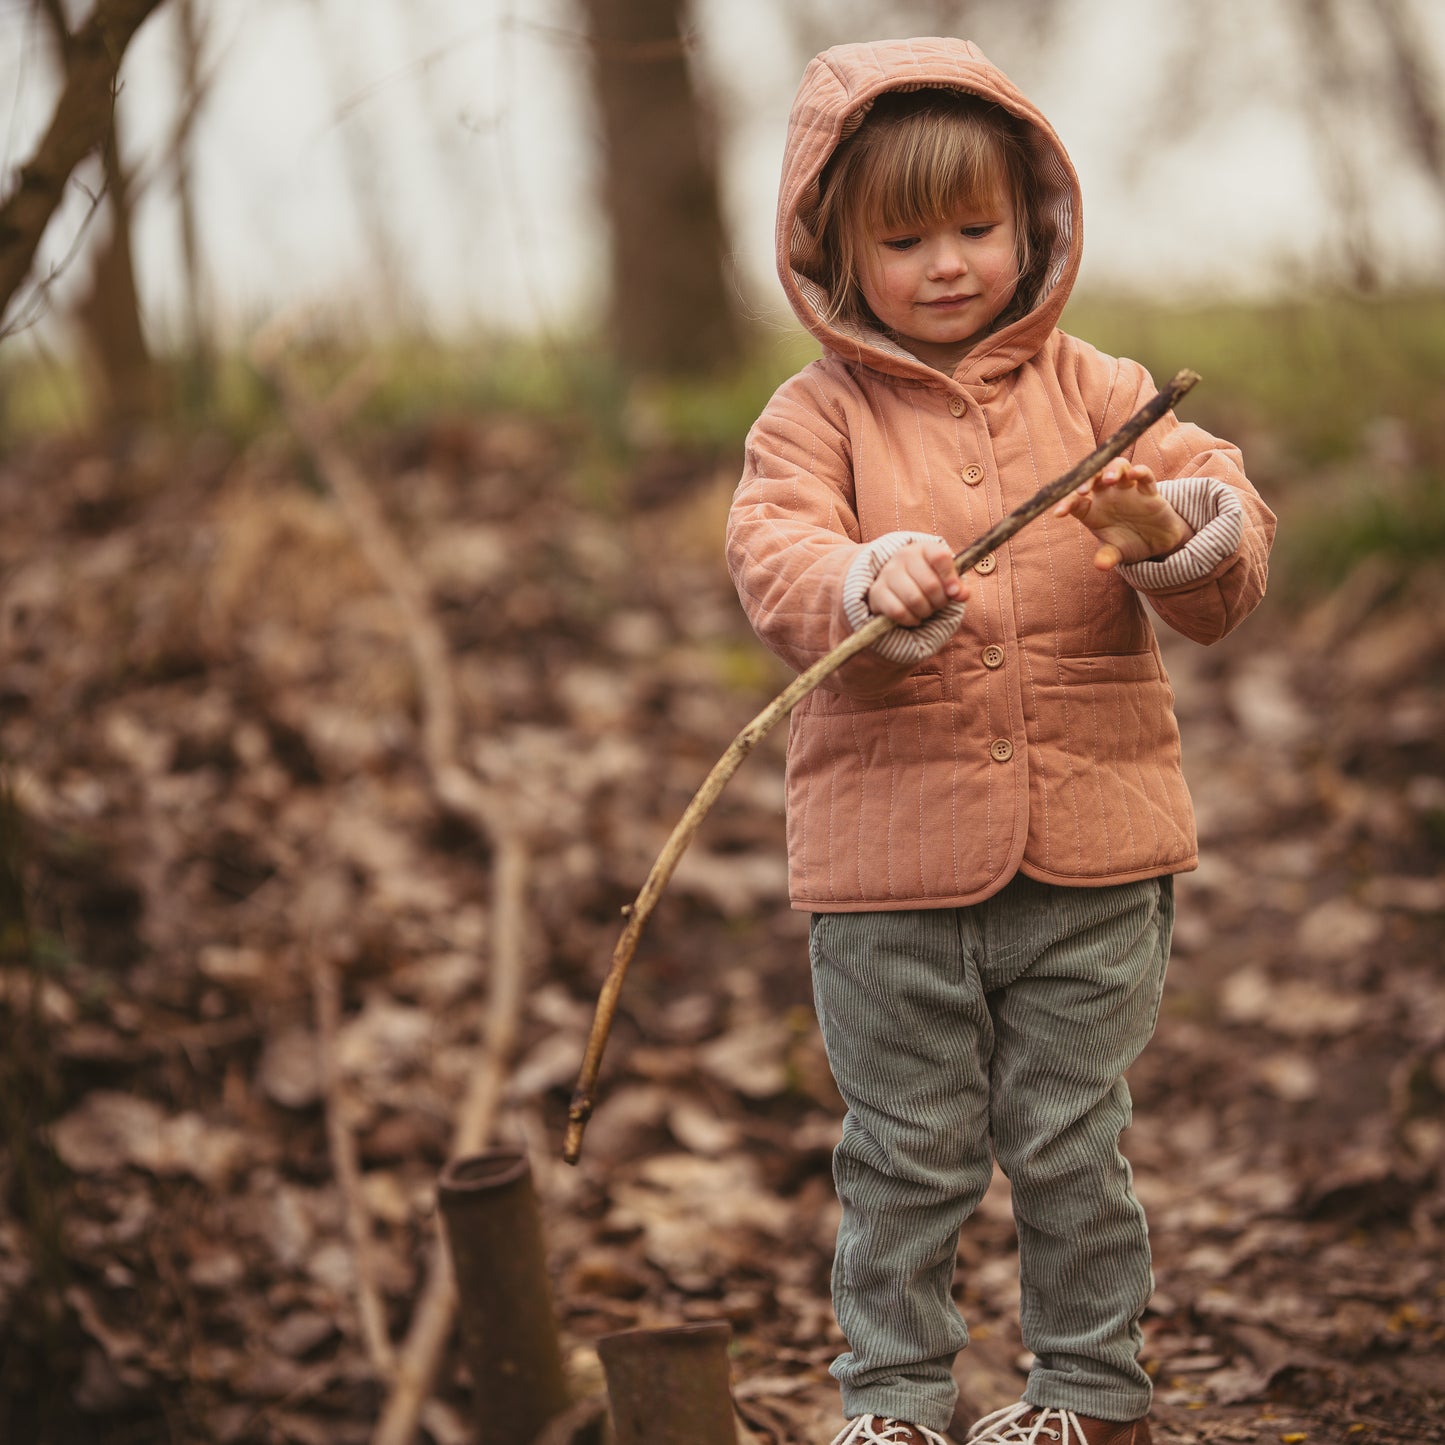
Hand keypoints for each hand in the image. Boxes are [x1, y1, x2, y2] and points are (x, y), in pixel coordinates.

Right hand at [867, 539, 968, 624]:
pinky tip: (913, 617)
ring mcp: (887, 574)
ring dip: (926, 611)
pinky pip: (898, 611)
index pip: (940, 557)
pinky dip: (910, 619)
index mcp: (923, 549)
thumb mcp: (943, 578)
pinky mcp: (877, 593)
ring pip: (914, 600)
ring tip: (926, 610)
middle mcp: (902, 557)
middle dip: (940, 601)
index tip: (954, 592)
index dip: (950, 577)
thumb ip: (957, 585)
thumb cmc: (925, 579)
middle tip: (938, 604)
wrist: (893, 583)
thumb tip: (961, 594)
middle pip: (930, 585)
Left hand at [1052, 459, 1193, 569]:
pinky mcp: (1149, 490)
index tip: (1058, 514)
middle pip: (1094, 476)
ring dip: (1112, 470)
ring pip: (1118, 467)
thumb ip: (1107, 557)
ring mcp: (1128, 490)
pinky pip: (1145, 475)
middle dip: (1086, 480)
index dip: (1065, 504)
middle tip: (1083, 491)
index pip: (1074, 501)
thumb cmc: (1128, 542)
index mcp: (1093, 509)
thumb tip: (1101, 566)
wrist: (1157, 543)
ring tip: (1109, 480)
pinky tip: (1134, 474)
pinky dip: (1140, 471)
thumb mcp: (1116, 553)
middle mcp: (1108, 495)